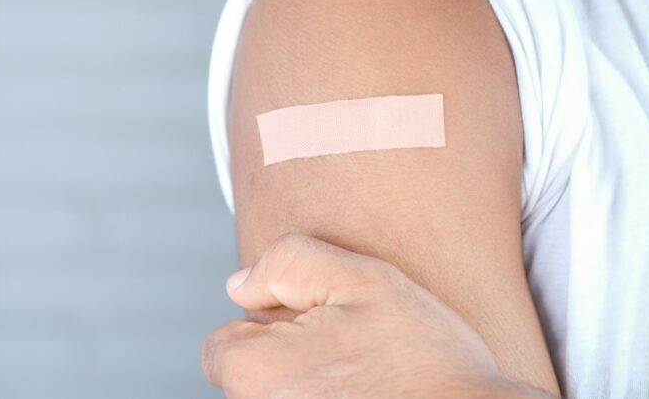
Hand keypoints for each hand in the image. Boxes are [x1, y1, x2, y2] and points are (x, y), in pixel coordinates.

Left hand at [201, 232, 550, 397]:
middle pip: (250, 377)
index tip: (320, 329)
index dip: (271, 325)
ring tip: (362, 377)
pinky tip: (365, 396)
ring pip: (280, 398)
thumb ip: (290, 263)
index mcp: (256, 374)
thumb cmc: (424, 360)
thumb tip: (240, 284)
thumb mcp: (364, 279)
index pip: (224, 344)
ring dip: (309, 383)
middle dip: (287, 356)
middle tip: (348, 351)